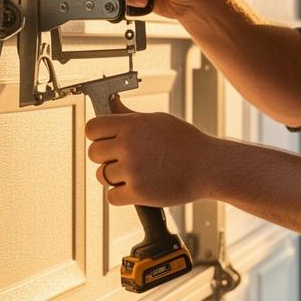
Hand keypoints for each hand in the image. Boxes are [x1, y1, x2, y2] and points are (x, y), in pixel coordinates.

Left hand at [86, 95, 213, 206]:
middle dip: (104, 157)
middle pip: (93, 154)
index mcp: (132, 125)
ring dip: (114, 177)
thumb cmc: (186, 142)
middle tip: (121, 158)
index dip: (96, 135)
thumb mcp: (158, 120)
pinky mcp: (138, 193)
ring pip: (101, 176)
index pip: (92, 128)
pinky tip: (135, 187)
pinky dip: (121, 195)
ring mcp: (132, 170)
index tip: (103, 140)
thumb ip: (130, 115)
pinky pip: (112, 196)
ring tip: (134, 173)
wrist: (208, 166)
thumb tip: (112, 104)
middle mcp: (128, 146)